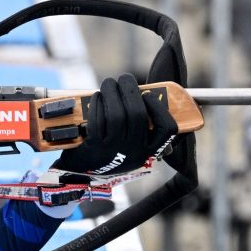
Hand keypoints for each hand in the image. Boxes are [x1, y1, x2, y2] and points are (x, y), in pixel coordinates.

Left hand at [52, 74, 176, 174]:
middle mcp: (134, 152)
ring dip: (112, 93)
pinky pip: (98, 120)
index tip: (147, 95)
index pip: (167, 129)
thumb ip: (142, 127)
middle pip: (137, 115)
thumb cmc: (111, 151)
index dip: (159, 108)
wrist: (83, 172)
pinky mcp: (94, 146)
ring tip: (109, 83)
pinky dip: (98, 104)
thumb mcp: (133, 146)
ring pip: (117, 115)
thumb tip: (144, 94)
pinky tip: (97, 96)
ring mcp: (114, 150)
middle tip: (124, 78)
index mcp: (150, 151)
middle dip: (130, 90)